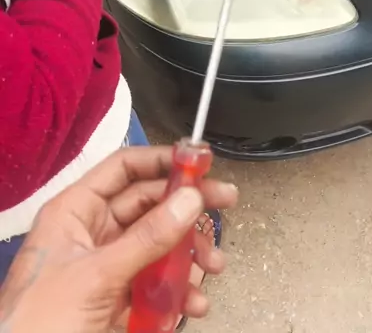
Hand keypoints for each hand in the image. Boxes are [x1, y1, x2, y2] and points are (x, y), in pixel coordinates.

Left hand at [0, 147, 237, 332]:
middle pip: (148, 206)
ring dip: (189, 255)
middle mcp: (91, 233)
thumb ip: (147, 238)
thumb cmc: (40, 322)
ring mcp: (105, 268)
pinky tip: (193, 304)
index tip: (200, 162)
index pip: (123, 169)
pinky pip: (153, 286)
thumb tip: (190, 199)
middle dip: (187, 209)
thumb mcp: (96, 275)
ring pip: (157, 247)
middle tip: (226, 203)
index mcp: (75, 211)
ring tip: (214, 267)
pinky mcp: (115, 302)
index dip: (162, 160)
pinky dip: (177, 293)